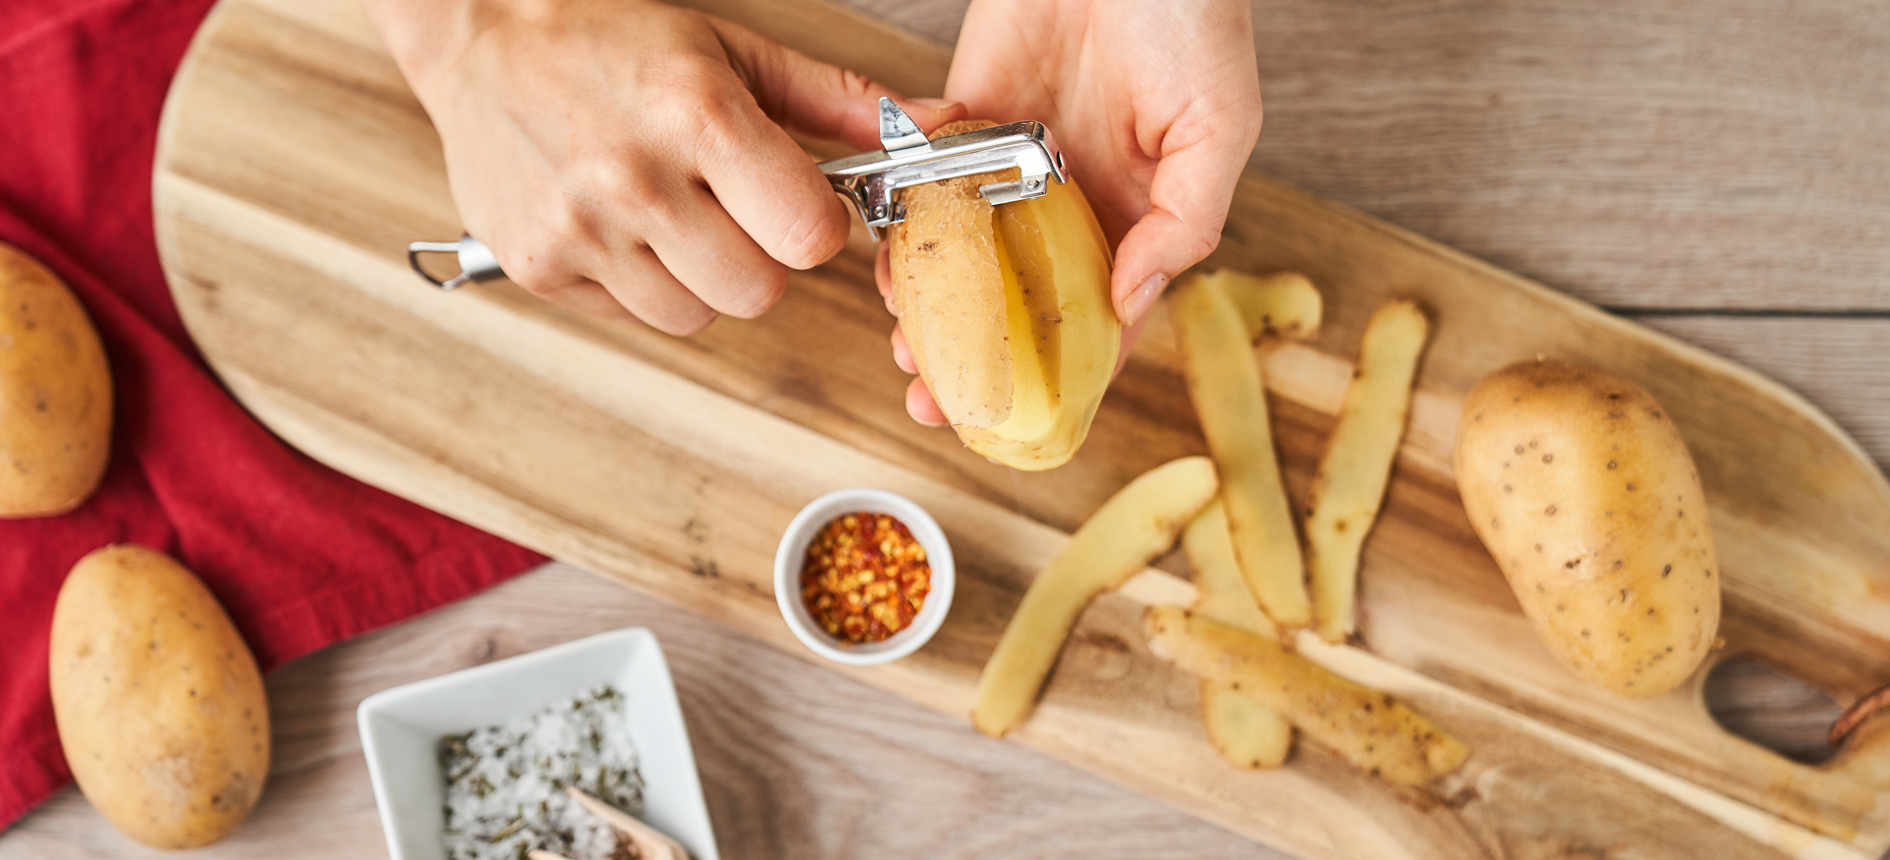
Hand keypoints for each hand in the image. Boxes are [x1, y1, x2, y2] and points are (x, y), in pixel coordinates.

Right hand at [365, 0, 963, 332]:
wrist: (479, 34)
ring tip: (671, 215)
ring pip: (697, 317)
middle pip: (759, 292)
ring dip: (701, 279)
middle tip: (729, 209)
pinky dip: (640, 284)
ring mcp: (581, 230)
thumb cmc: (608, 36)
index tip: (795, 202)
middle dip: (761, 258)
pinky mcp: (539, 267)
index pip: (808, 235)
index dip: (814, 225)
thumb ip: (835, 100)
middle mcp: (634, 178)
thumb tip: (927, 126)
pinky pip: (631, 317)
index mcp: (696, 114)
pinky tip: (622, 226)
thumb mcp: (731, 49)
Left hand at [879, 0, 1261, 424]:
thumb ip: (1185, 221)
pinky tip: (889, 262)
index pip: (1098, 320)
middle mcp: (1072, 203)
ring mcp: (1014, 164)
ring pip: (963, 256)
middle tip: (932, 397)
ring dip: (930, 304)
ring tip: (902, 341)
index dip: (1060, 377)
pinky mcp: (965, 118)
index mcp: (1138, 217)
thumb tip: (1132, 304)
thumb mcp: (1220, 126)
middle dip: (976, 355)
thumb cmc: (1193, 16)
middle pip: (1018, 301)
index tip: (1018, 421)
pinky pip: (928, 184)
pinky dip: (907, 224)